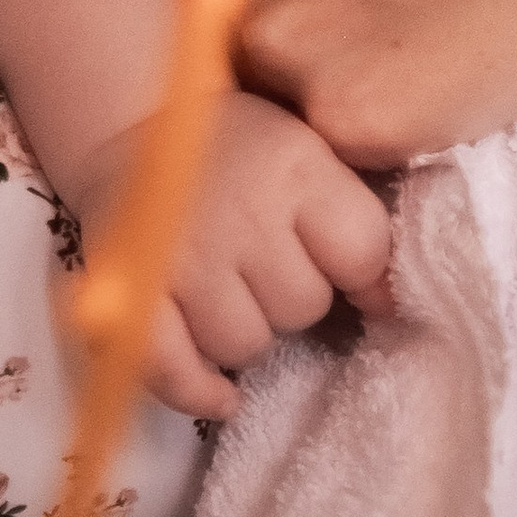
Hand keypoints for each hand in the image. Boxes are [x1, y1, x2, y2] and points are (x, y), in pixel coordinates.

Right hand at [80, 93, 392, 420]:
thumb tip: (386, 300)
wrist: (131, 124)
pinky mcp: (129, 294)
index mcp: (295, 169)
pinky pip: (175, 372)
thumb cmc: (237, 139)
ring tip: (235, 300)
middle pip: (303, 306)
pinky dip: (200, 390)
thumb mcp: (305, 148)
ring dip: (248, 333)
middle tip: (273, 272)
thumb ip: (349, 210)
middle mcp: (241, 216)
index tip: (353, 277)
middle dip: (297, 298)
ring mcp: (181, 260)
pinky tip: (222, 393)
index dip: (364, 273)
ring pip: (245, 345)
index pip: (362, 251)